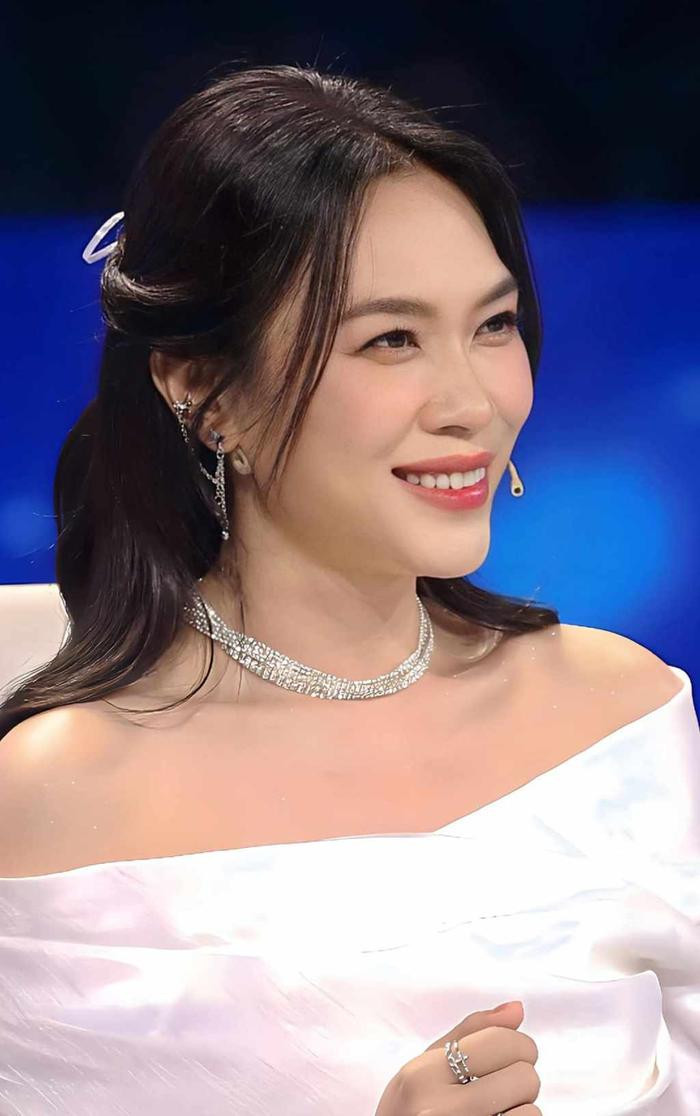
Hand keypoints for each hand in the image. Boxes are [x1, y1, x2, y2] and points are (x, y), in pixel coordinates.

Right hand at [374, 1000, 540, 1114]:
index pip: (501, 1042)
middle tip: (494, 1090)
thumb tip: (517, 1008)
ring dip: (519, 1110)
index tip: (509, 1056)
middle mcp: (440, 1109)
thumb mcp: (422, 1068)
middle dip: (518, 1081)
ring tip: (492, 1112)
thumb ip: (469, 1033)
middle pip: (524, 1076)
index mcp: (422, 1075)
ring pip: (531, 1111)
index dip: (518, 1045)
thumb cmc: (408, 1112)